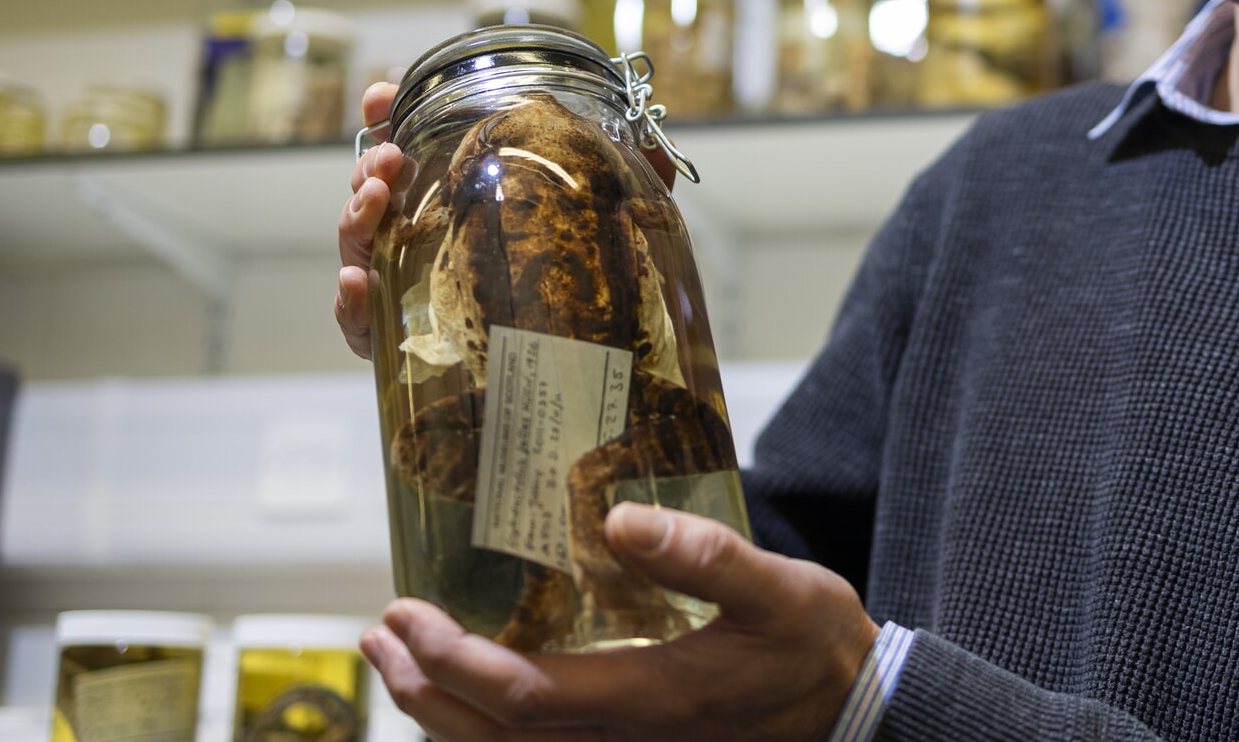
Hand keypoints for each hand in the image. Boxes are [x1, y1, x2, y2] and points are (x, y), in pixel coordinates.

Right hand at [335, 81, 680, 359]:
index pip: (411, 150)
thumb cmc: (571, 298)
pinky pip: (359, 323)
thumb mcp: (605, 233)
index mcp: (457, 203)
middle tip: (391, 158)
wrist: (560, 392)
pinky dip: (349, 300)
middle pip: (374, 191)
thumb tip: (660, 146)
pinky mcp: (395, 344)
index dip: (388, 119)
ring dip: (355, 215)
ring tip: (376, 199)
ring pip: (359, 244)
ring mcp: (402, 290)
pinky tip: (359, 283)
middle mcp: (422, 240)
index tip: (381, 97)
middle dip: (371, 164)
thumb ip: (629, 187)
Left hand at [363, 504, 878, 741]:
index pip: (522, 695)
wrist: (857, 711)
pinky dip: (486, 732)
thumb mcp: (780, 587)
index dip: (452, 663)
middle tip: (381, 634)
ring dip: (441, 715)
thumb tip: (619, 520)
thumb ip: (704, 556)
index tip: (406, 616)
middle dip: (423, 688)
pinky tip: (468, 698)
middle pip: (494, 736)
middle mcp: (626, 740)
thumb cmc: (817, 648)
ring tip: (400, 663)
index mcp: (651, 698)